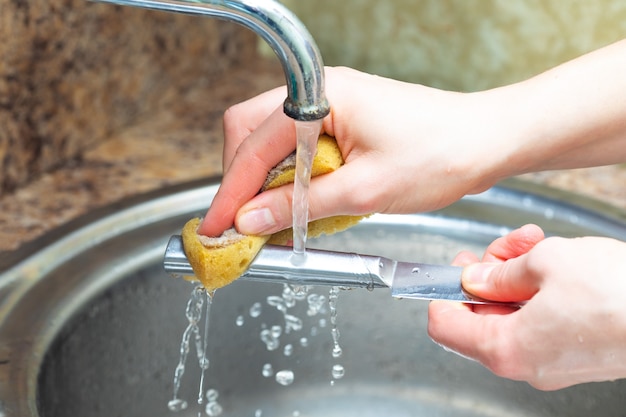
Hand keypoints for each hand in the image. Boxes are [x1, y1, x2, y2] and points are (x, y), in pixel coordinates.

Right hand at [199, 66, 512, 235]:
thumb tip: (251, 220)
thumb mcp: (363, 191)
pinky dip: (290, 176)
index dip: (231, 191)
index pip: (252, 144)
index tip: (219, 226)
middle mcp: (319, 93)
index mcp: (320, 97)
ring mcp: (330, 104)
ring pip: (272, 140)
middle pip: (250, 131)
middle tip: (241, 224)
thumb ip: (300, 206)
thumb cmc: (439, 155)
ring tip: (268, 220)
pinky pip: (298, 146)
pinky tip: (295, 204)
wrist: (486, 141)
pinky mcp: (342, 120)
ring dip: (265, 180)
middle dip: (240, 179)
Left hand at [428, 224, 625, 389]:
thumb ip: (500, 271)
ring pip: (510, 314)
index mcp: (505, 348)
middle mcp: (524, 364)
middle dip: (486, 274)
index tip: (452, 269)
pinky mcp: (573, 353)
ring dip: (515, 275)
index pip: (443, 325)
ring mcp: (550, 362)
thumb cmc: (619, 295)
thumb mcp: (545, 262)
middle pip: (478, 316)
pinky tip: (554, 262)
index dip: (442, 292)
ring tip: (534, 244)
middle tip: (503, 248)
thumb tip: (476, 277)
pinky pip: (538, 320)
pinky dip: (538, 290)